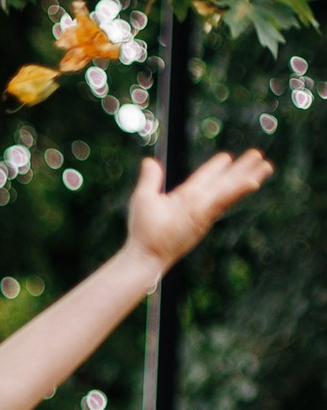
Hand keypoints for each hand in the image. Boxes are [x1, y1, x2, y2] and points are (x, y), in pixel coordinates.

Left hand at [127, 147, 271, 269]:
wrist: (145, 253)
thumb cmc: (143, 230)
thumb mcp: (145, 196)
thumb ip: (151, 178)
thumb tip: (150, 161)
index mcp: (185, 196)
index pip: (205, 177)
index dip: (216, 167)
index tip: (228, 157)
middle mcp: (199, 202)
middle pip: (225, 181)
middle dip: (242, 169)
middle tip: (259, 156)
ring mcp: (204, 209)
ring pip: (230, 188)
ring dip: (249, 176)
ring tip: (267, 165)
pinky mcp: (205, 215)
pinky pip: (224, 200)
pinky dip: (239, 190)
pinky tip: (253, 180)